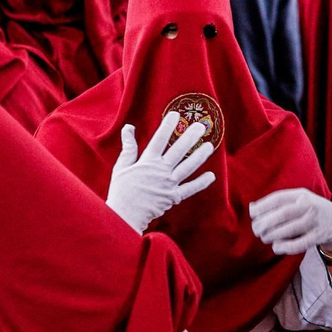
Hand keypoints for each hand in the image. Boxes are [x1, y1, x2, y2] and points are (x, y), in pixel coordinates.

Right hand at [106, 112, 217, 232]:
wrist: (124, 216)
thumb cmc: (121, 191)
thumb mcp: (121, 166)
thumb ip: (128, 147)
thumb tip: (129, 128)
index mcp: (147, 161)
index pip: (160, 139)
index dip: (168, 125)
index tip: (176, 115)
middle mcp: (161, 170)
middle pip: (179, 150)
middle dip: (191, 136)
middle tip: (202, 126)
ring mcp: (169, 184)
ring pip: (188, 166)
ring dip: (200, 156)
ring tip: (210, 146)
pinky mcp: (173, 196)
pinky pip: (190, 189)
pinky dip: (201, 183)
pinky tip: (211, 176)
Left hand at [249, 188, 331, 256]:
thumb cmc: (311, 210)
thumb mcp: (299, 200)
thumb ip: (278, 203)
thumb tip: (252, 208)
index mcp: (301, 195)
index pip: (279, 198)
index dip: (263, 206)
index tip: (252, 213)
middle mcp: (309, 206)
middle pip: (283, 214)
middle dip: (265, 223)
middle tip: (256, 229)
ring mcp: (315, 221)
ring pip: (290, 229)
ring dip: (272, 235)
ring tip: (264, 237)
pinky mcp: (319, 236)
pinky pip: (299, 244)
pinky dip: (284, 247)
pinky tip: (276, 247)